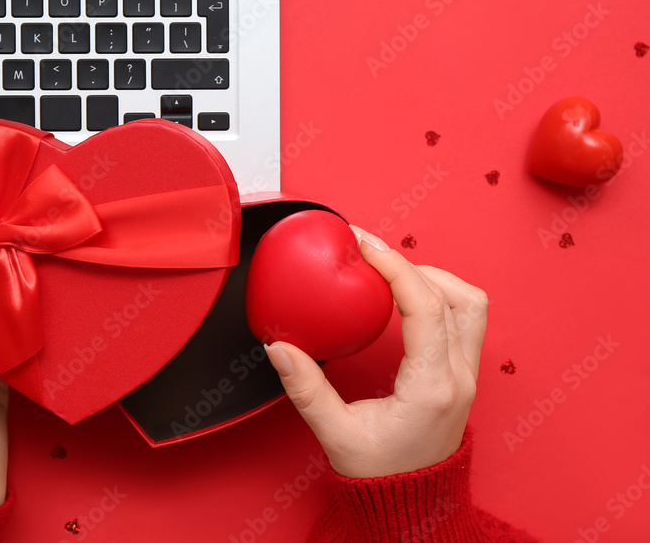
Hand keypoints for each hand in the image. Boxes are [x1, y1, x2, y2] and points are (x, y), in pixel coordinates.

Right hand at [265, 225, 486, 477]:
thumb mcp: (336, 434)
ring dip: (433, 279)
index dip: (395, 267)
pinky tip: (405, 297)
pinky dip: (438, 296)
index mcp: (432, 387)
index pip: (425, 307)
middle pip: (455, 296)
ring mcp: (468, 375)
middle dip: (411, 265)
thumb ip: (307, 389)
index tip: (364, 245)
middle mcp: (459, 377)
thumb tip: (280, 348)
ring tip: (390, 273)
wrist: (410, 504)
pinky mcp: (464, 375)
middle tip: (370, 253)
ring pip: (469, 304)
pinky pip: (465, 319)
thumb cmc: (379, 473)